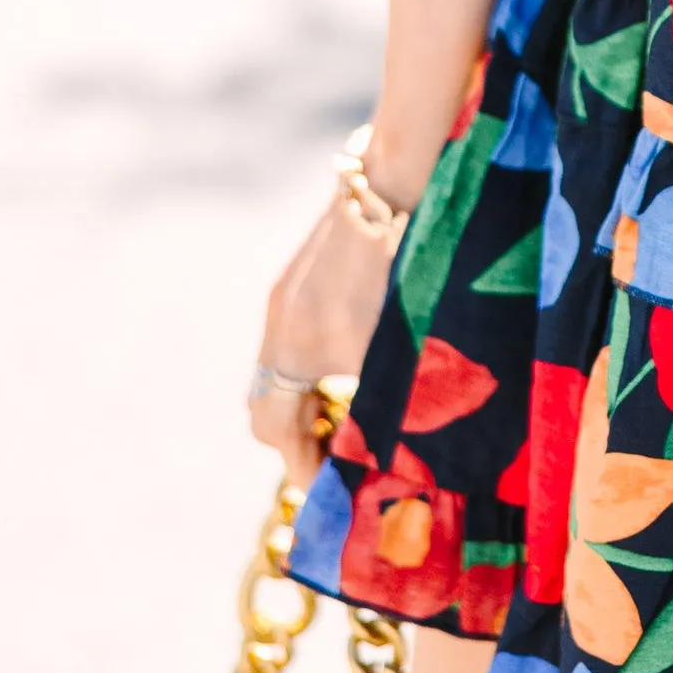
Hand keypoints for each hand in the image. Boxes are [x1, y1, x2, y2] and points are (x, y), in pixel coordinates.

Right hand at [250, 194, 399, 484]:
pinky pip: (289, 343)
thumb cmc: (406, 268)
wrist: (398, 183)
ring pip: (277, 374)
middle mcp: (277, 322)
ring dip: (304, 402)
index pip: (274, 430)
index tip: (329, 489)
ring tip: (348, 418)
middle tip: (337, 459)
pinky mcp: (296, 277)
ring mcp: (283, 295)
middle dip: (297, 439)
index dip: (301, 466)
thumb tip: (372, 454)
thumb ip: (374, 401)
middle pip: (265, 406)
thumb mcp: (394, 346)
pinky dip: (309, 369)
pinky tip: (348, 370)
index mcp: (295, 348)